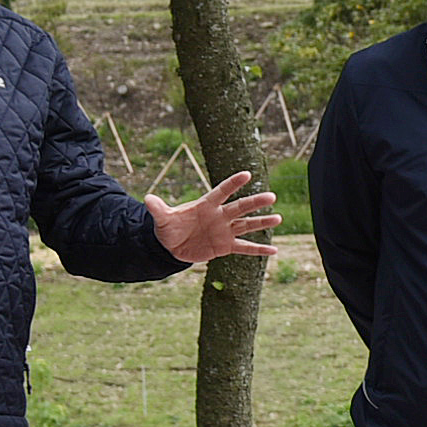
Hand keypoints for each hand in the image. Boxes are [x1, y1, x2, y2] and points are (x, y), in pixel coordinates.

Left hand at [149, 170, 283, 263]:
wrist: (172, 246)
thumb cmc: (169, 227)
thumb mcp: (162, 219)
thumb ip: (159, 209)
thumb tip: (148, 199)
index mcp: (206, 205)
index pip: (221, 192)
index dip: (233, 184)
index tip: (247, 174)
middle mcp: (219, 216)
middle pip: (240, 208)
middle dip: (255, 202)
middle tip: (271, 196)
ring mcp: (224, 231)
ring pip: (246, 225)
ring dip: (262, 223)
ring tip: (278, 218)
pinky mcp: (225, 246)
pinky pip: (245, 248)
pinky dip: (258, 250)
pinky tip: (274, 251)